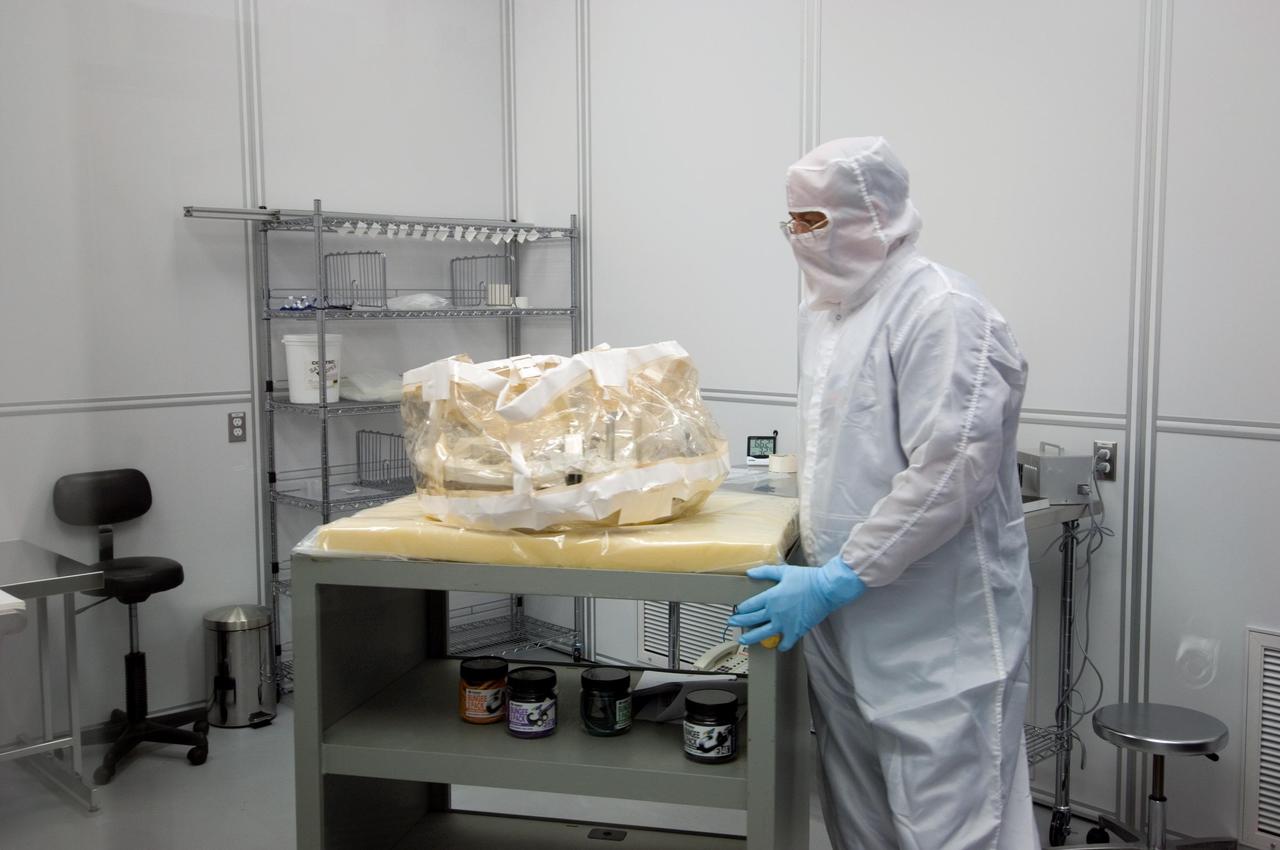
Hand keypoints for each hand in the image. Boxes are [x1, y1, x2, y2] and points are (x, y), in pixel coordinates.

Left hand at [726, 557, 865, 650]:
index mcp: (770, 597)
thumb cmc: (806, 579)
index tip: (738, 611)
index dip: (742, 609)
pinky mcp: (796, 630)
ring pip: (763, 634)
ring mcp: (784, 623)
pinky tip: (778, 646)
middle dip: (740, 622)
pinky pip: (785, 642)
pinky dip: (781, 645)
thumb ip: (765, 572)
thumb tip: (750, 573)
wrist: (826, 589)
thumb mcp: (784, 572)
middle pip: (752, 619)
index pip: (750, 605)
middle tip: (732, 623)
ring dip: (752, 638)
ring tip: (743, 640)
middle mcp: (774, 612)